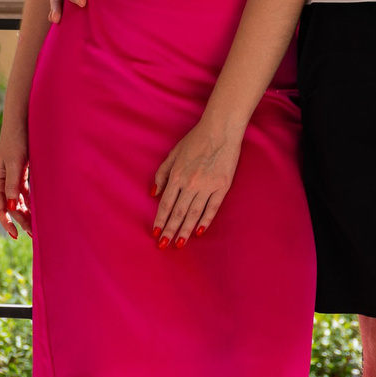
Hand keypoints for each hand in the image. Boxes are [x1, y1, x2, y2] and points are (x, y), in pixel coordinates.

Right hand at [0, 120, 31, 237]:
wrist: (21, 123)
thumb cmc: (16, 140)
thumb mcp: (15, 161)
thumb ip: (14, 182)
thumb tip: (13, 203)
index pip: (0, 207)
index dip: (7, 222)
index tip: (15, 235)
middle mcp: (2, 182)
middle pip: (11, 207)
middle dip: (20, 221)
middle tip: (33, 234)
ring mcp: (11, 178)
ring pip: (18, 201)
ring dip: (26, 213)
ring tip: (37, 227)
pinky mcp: (21, 174)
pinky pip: (25, 193)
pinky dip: (31, 202)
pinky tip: (39, 210)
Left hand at [149, 114, 242, 247]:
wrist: (221, 130)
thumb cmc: (196, 139)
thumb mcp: (173, 153)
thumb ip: (162, 173)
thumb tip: (153, 193)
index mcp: (177, 175)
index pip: (166, 204)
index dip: (160, 219)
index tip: (155, 233)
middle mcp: (190, 183)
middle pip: (178, 212)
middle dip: (169, 230)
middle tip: (163, 246)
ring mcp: (207, 186)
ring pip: (194, 214)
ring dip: (185, 230)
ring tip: (179, 243)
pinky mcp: (222, 186)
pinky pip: (212, 207)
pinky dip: (205, 220)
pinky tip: (199, 232)